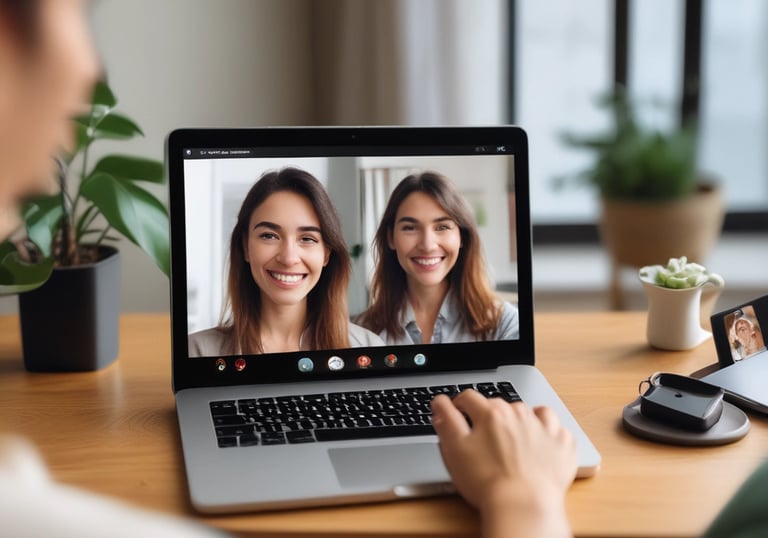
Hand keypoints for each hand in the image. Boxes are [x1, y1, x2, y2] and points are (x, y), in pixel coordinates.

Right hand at [430, 390, 577, 537]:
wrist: (523, 506)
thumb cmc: (486, 482)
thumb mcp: (454, 449)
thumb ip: (447, 421)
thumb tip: (440, 402)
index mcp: (490, 414)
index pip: (470, 398)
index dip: (459, 405)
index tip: (458, 413)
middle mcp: (518, 414)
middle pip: (499, 405)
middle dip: (489, 416)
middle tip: (484, 436)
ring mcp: (543, 427)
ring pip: (529, 411)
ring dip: (520, 419)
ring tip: (513, 437)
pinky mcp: (561, 443)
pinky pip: (556, 427)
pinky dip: (548, 431)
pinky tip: (540, 441)